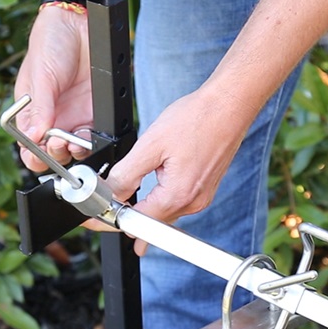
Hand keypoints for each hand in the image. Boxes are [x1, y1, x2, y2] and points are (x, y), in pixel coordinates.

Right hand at [15, 7, 92, 171]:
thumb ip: (39, 108)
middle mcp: (52, 120)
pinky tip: (86, 136)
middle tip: (56, 143)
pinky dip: (90, 143)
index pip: (28, 146)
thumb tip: (33, 137)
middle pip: (51, 154)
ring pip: (73, 150)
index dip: (32, 155)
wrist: (80, 23)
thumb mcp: (41, 75)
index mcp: (32, 113)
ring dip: (72, 152)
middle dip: (54, 155)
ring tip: (71, 141)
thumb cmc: (51, 43)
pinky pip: (93, 138)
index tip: (38, 153)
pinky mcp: (93, 115)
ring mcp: (73, 119)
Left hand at [94, 86, 255, 254]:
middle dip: (128, 212)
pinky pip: (176, 202)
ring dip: (144, 204)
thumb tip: (111, 193)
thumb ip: (127, 174)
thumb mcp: (151, 145)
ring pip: (163, 212)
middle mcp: (192, 203)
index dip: (114, 219)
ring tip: (130, 186)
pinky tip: (153, 181)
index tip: (98, 219)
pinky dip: (160, 197)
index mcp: (178, 196)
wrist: (229, 106)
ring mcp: (201, 198)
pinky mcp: (205, 190)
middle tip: (108, 198)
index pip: (138, 223)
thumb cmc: (197, 119)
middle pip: (151, 221)